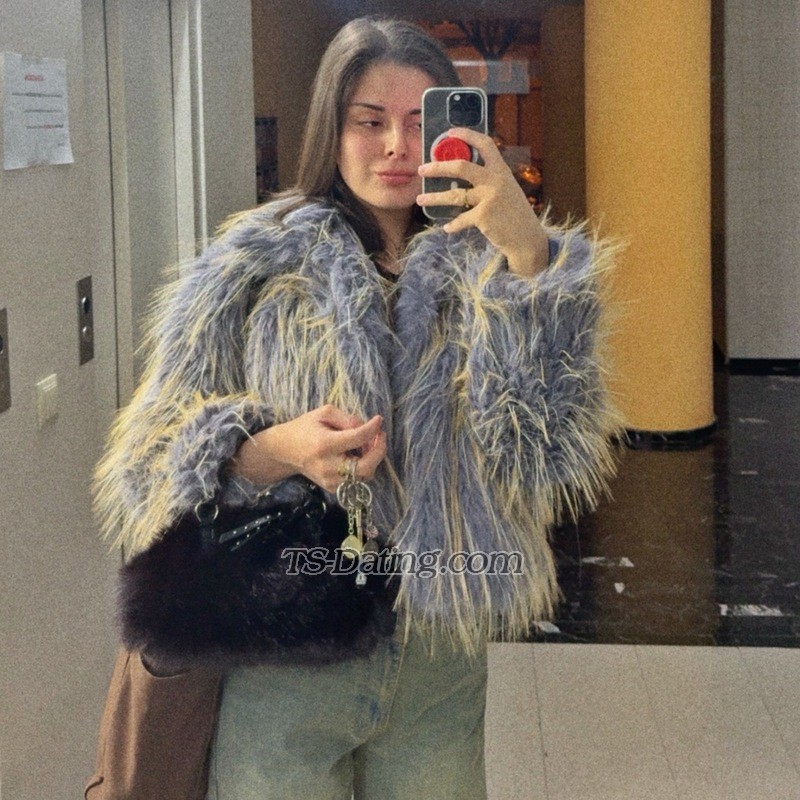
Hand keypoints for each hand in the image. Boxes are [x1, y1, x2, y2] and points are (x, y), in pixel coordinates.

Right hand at [231, 405, 386, 492]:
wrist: (284, 451)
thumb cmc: (304, 428)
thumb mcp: (323, 413)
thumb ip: (347, 418)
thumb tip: (366, 428)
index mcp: (325, 444)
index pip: (358, 438)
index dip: (373, 428)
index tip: (378, 420)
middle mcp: (328, 466)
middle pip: (367, 466)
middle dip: (379, 450)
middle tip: (379, 436)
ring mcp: (330, 481)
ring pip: (365, 475)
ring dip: (372, 459)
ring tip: (366, 444)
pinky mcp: (331, 488)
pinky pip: (357, 480)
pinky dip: (363, 467)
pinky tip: (357, 455)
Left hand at [416, 127, 548, 277]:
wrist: (527, 238)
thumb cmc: (515, 214)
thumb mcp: (507, 189)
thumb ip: (490, 180)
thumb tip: (463, 175)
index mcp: (501, 170)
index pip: (485, 144)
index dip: (467, 135)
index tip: (450, 133)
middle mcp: (495, 181)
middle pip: (460, 166)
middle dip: (437, 167)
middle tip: (421, 169)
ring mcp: (489, 198)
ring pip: (454, 195)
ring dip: (434, 198)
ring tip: (420, 199)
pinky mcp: (483, 217)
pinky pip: (461, 219)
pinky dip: (453, 225)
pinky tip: (447, 228)